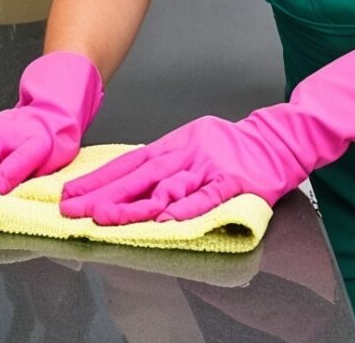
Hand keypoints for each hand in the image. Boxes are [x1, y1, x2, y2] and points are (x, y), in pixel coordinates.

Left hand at [59, 41, 354, 225]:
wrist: (284, 134)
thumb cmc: (238, 145)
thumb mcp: (196, 144)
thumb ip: (166, 164)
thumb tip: (128, 183)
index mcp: (177, 143)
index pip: (130, 162)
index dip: (98, 178)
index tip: (70, 193)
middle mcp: (189, 152)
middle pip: (139, 175)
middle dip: (103, 193)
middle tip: (73, 209)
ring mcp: (212, 165)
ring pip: (168, 186)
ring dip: (134, 203)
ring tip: (106, 218)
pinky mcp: (236, 181)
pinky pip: (208, 196)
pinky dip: (185, 208)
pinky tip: (164, 220)